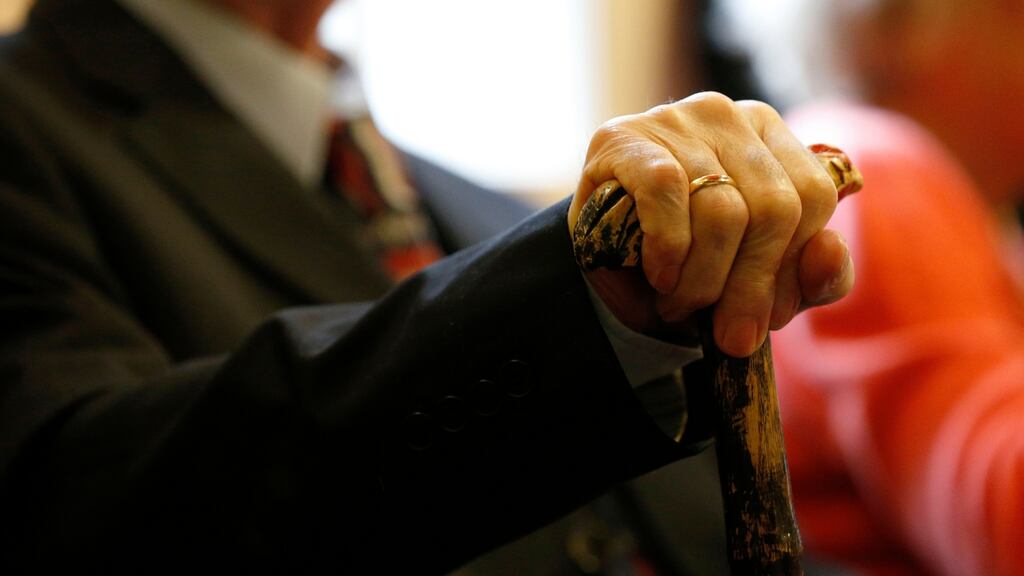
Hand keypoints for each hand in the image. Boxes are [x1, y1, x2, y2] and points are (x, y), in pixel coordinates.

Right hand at [569, 92, 853, 356]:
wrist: (607, 270)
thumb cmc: (692, 268)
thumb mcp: (761, 280)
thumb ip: (813, 274)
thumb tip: (830, 250)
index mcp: (772, 136)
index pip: (813, 196)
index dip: (791, 268)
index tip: (766, 318)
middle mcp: (727, 115)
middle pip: (773, 206)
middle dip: (750, 285)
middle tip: (727, 333)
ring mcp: (673, 120)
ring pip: (721, 210)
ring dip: (702, 281)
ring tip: (681, 306)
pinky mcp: (623, 137)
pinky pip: (665, 192)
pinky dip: (668, 248)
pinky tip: (659, 275)